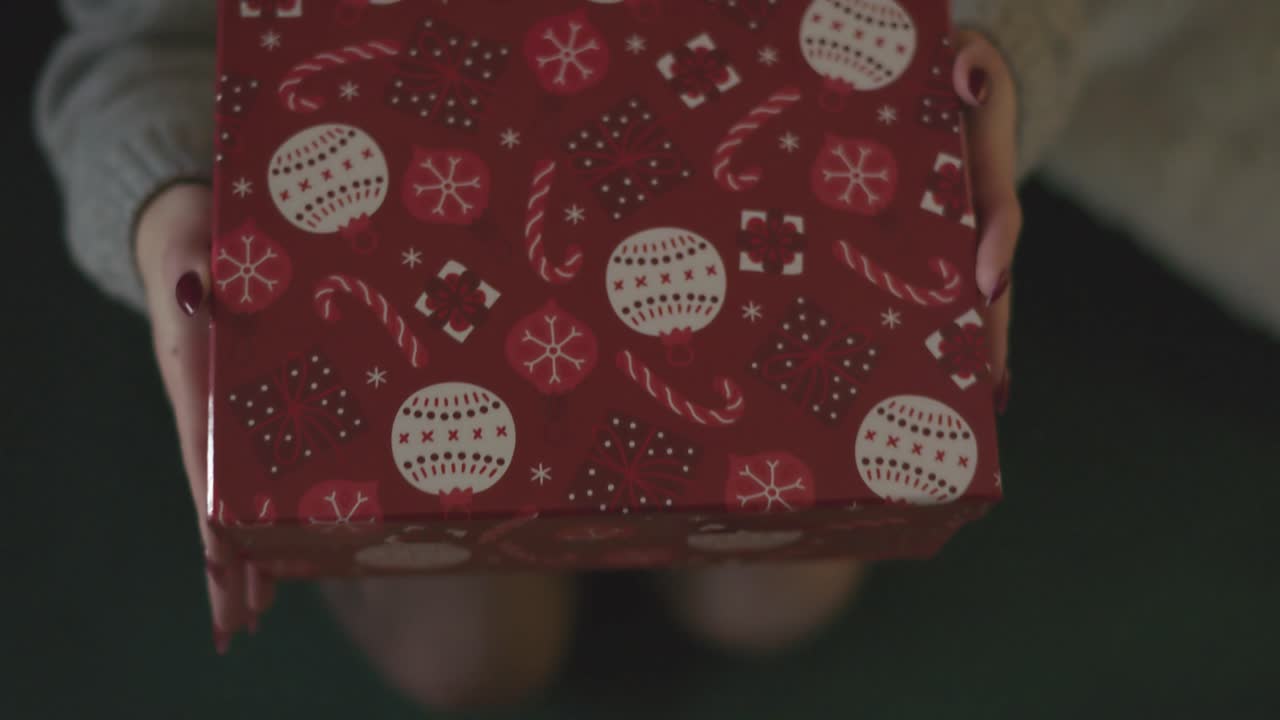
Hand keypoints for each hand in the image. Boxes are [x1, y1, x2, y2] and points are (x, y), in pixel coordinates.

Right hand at [135, 183, 275, 653]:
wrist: (186, 229)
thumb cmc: (199, 236)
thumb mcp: (198, 244)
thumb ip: (196, 269)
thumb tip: (193, 289)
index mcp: (191, 372)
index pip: (201, 453)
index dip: (215, 507)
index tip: (225, 559)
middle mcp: (200, 407)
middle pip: (210, 498)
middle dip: (226, 564)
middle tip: (237, 626)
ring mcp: (217, 415)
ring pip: (227, 497)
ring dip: (241, 557)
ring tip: (250, 617)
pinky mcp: (237, 413)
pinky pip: (246, 473)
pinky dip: (258, 518)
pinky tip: (277, 555)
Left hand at [952, 29, 1019, 412]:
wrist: (943, 94)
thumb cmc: (952, 80)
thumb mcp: (967, 62)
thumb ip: (972, 65)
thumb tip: (969, 77)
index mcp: (983, 181)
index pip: (998, 218)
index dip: (995, 250)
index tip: (988, 285)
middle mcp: (974, 224)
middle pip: (988, 287)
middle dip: (987, 335)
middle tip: (985, 385)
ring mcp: (951, 247)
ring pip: (961, 308)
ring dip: (962, 356)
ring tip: (957, 411)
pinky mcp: (922, 260)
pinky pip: (925, 304)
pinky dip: (930, 346)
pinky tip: (913, 392)